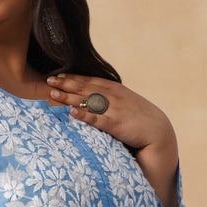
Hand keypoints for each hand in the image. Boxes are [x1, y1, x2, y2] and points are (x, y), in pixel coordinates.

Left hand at [47, 74, 178, 206]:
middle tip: (48, 81)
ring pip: (87, 101)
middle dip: (65, 84)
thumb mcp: (125, 101)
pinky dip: (84, 115)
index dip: (72, 78)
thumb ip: (109, 97)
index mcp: (114, 89)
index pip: (89, 80)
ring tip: (53, 94)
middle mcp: (112, 96)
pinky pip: (96, 120)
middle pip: (84, 88)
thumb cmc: (139, 117)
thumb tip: (92, 96)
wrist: (157, 131)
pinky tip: (72, 113)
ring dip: (69, 97)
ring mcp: (114, 110)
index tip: (56, 75)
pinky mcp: (115, 125)